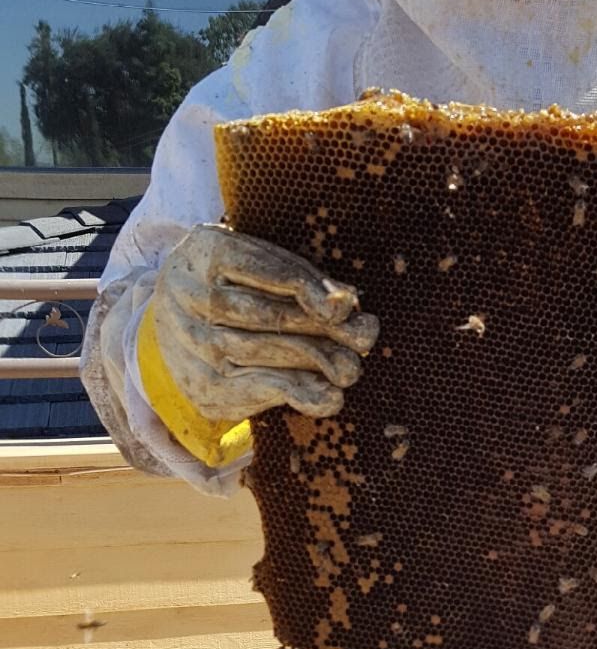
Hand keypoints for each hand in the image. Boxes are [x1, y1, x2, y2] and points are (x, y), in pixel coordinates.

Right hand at [154, 224, 378, 418]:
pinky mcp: (201, 384)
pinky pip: (254, 390)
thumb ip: (302, 278)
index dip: (305, 288)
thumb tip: (346, 305)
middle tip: (364, 337)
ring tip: (352, 368)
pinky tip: (329, 398)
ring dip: (315, 362)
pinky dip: (296, 394)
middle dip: (320, 328)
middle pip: (263, 314)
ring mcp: (190, 342)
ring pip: (260, 353)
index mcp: (207, 250)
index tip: (342, 308)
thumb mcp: (262, 264)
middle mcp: (187, 294)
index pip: (261, 268)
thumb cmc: (238, 285)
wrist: (180, 324)